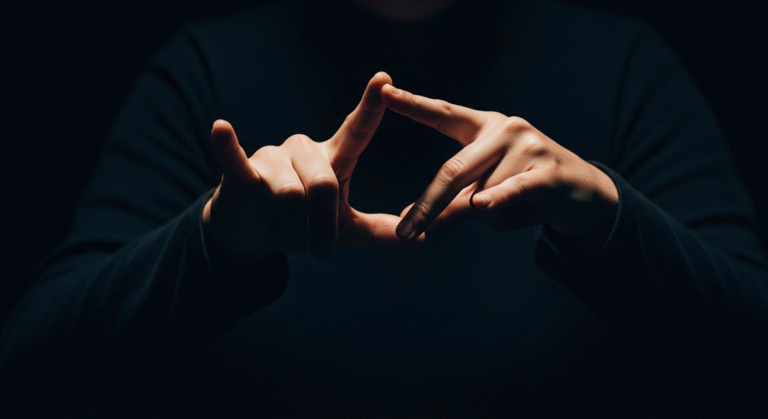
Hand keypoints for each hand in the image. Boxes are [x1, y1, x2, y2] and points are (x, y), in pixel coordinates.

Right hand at [202, 72, 421, 264]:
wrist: (255, 238)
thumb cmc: (303, 226)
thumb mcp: (345, 232)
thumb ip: (379, 231)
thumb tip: (420, 240)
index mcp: (332, 159)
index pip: (356, 129)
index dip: (370, 106)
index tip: (385, 80)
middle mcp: (303, 150)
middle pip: (323, 184)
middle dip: (323, 224)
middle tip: (321, 251)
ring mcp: (271, 158)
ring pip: (291, 194)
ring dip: (296, 228)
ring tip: (294, 241)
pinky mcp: (240, 172)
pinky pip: (235, 158)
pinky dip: (229, 146)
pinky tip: (222, 127)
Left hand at [381, 84, 618, 249]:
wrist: (585, 196)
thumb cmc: (527, 191)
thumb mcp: (487, 192)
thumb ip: (454, 201)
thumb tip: (413, 219)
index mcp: (484, 127)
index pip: (443, 115)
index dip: (414, 104)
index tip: (384, 91)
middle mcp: (504, 129)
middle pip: (453, 170)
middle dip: (429, 205)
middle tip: (406, 230)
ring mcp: (528, 147)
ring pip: (484, 197)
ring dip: (493, 219)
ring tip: (521, 210)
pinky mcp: (547, 171)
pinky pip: (511, 192)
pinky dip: (498, 202)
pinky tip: (485, 205)